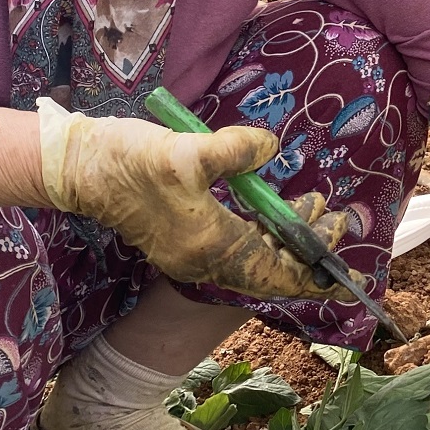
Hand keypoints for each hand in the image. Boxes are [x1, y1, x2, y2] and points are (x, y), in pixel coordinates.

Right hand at [36, 100, 350, 300]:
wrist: (78, 167)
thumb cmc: (130, 160)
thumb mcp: (189, 150)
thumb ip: (237, 151)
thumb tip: (270, 149)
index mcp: (211, 246)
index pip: (276, 274)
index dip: (316, 276)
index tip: (350, 280)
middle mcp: (203, 260)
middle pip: (270, 266)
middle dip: (307, 246)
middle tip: (336, 217)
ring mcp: (191, 251)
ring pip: (254, 254)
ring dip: (286, 234)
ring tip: (314, 204)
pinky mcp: (182, 238)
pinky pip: (236, 244)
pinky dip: (262, 229)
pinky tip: (273, 205)